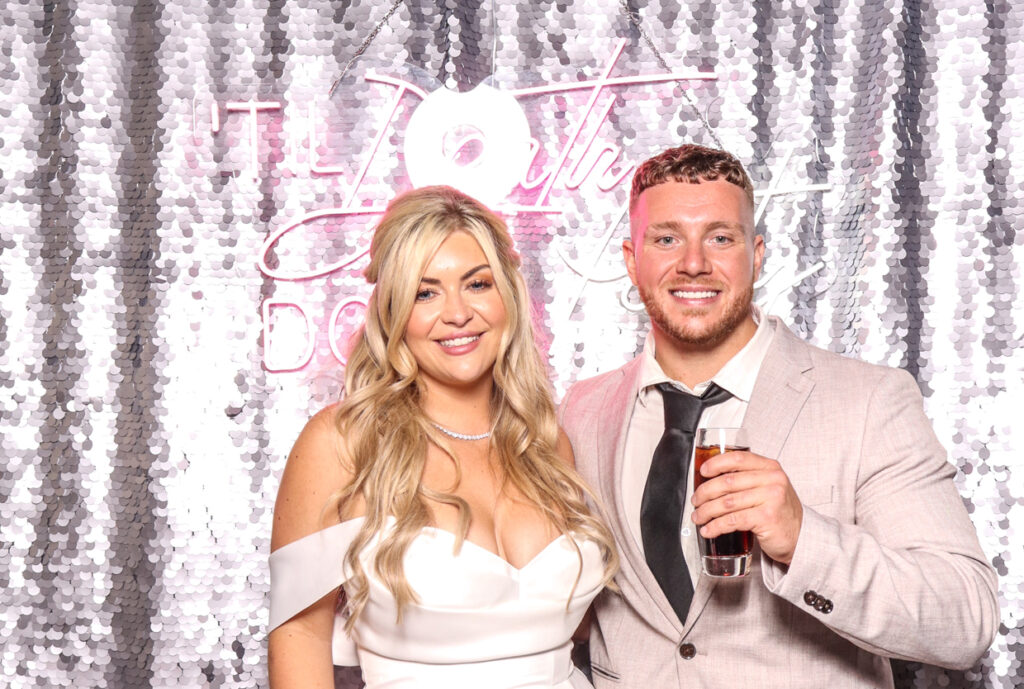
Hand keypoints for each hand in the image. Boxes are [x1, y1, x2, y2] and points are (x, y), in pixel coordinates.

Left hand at [690, 450, 802, 564]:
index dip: (716, 463)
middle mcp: (772, 479)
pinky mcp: (767, 517)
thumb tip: (711, 479)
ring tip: (698, 517)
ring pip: (727, 502)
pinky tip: (708, 530)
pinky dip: (716, 526)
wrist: (800, 536)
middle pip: (728, 481)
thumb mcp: (768, 487)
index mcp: (770, 467)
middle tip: (696, 501)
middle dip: (705, 492)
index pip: (738, 458)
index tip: (703, 472)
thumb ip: (747, 478)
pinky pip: (733, 520)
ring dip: (706, 511)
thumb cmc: (779, 511)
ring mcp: (771, 498)